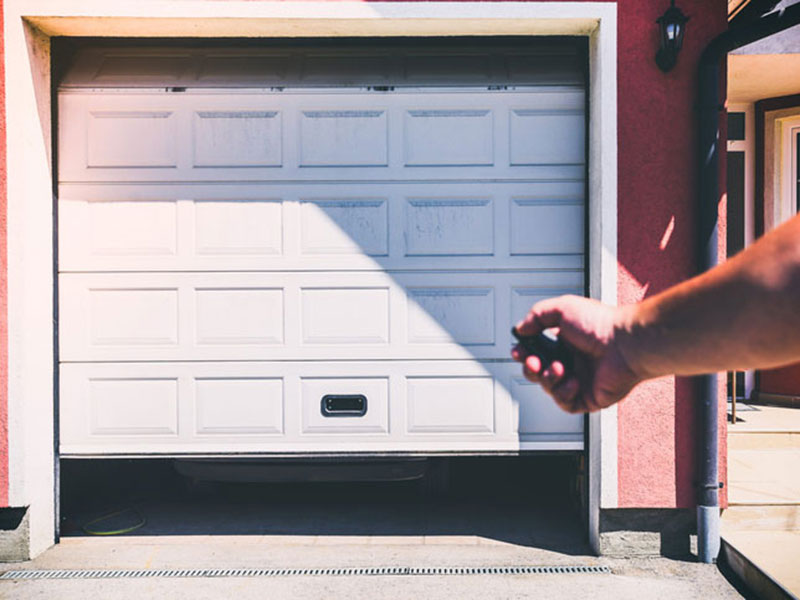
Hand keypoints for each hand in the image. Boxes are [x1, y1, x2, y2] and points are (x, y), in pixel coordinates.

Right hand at [510, 295, 641, 413]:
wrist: (625, 345)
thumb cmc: (601, 325)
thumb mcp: (562, 308)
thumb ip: (537, 315)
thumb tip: (521, 329)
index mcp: (565, 341)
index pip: (536, 350)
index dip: (524, 352)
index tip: (519, 350)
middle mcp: (572, 361)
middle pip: (538, 372)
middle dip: (530, 368)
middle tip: (534, 362)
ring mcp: (580, 380)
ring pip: (549, 388)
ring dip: (548, 379)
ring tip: (560, 368)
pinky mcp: (589, 398)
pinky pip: (566, 404)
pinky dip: (563, 394)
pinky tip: (573, 382)